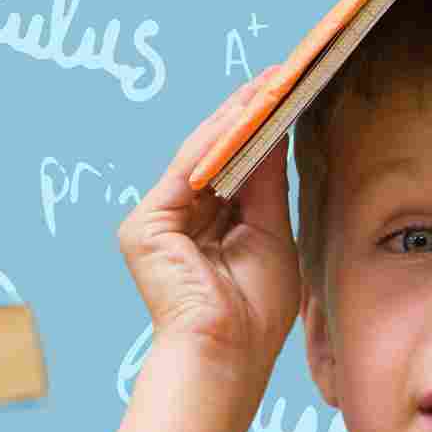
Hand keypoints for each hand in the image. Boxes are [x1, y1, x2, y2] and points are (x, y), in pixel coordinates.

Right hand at [116, 71, 300, 382]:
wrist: (226, 355)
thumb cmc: (253, 315)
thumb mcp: (270, 235)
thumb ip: (265, 186)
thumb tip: (274, 132)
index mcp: (204, 231)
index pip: (231, 170)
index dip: (258, 132)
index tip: (287, 96)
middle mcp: (175, 223)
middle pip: (213, 157)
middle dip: (246, 116)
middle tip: (280, 76)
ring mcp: (156, 223)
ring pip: (199, 156)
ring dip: (236, 119)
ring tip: (269, 84)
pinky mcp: (144, 226)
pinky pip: (186, 169)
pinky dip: (217, 139)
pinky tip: (246, 113)